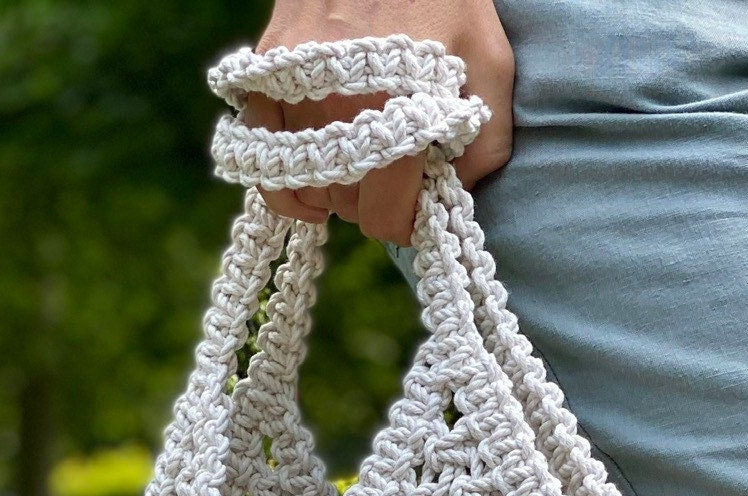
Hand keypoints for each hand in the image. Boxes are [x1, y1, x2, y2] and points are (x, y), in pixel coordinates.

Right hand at [248, 1, 514, 243]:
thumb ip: (482, 147)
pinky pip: (257, 148)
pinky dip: (281, 171)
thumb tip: (448, 201)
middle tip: (394, 168)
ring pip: (302, 181)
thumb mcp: (490, 69)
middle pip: (343, 204)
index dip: (404, 221)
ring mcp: (294, 84)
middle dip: (373, 198)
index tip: (416, 202)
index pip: (382, 218)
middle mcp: (336, 102)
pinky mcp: (267, 65)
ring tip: (360, 158)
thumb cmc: (449, 1)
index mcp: (395, 110)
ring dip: (332, 182)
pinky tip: (309, 167)